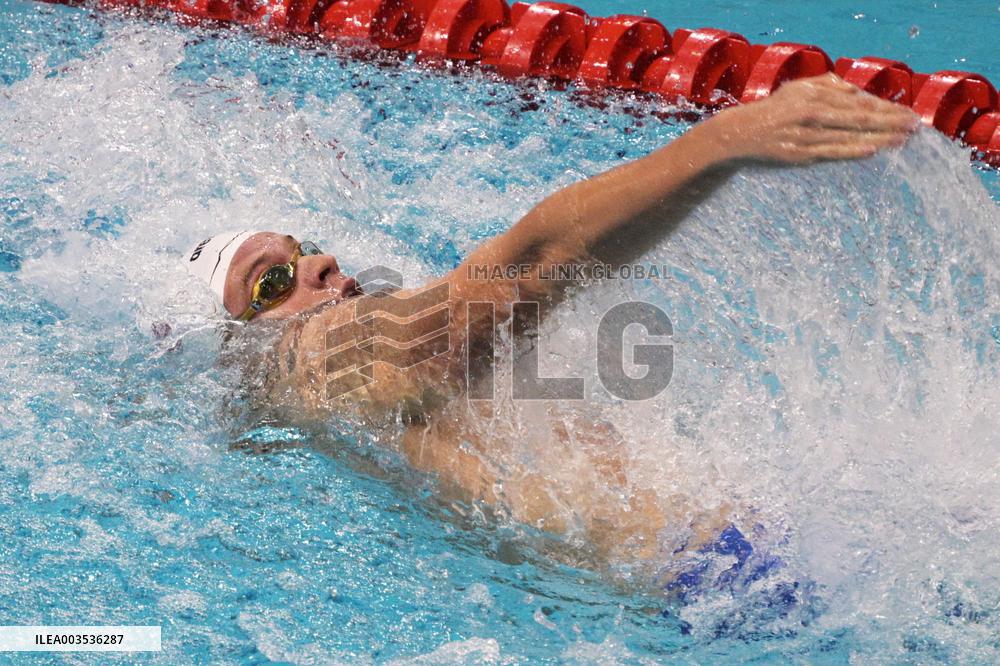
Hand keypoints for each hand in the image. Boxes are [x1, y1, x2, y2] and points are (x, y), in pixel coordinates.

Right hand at [706, 73, 919, 163]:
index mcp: (814, 94)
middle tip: (915, 127)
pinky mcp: (797, 155)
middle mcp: (811, 112)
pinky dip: (852, 150)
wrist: (736, 136)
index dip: (887, 108)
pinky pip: (830, 152)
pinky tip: (871, 150)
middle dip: (890, 121)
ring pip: (848, 135)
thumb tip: (856, 91)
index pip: (859, 102)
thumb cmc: (772, 113)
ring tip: (902, 140)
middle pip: (859, 116)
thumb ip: (827, 86)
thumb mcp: (796, 90)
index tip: (909, 114)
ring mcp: (805, 134)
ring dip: (879, 137)